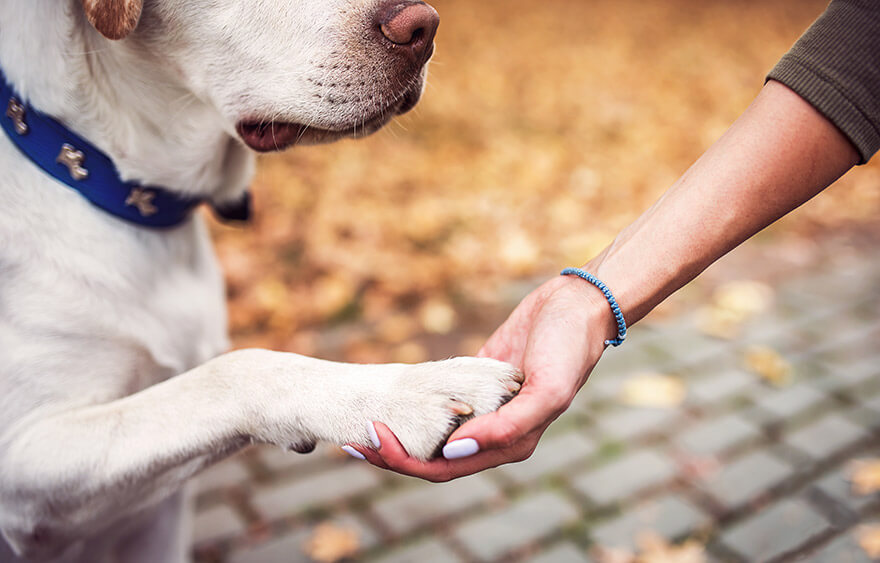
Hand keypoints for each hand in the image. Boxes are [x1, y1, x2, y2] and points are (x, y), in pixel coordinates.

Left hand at [351, 274, 614, 480]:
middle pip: (432, 457)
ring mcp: (484, 409)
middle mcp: (493, 434)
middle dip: (393, 453)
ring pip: (433, 434)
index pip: (445, 468)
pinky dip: (415, 404)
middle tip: (356, 434)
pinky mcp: (477, 383)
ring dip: (400, 432)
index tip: (373, 437)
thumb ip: (506, 427)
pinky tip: (391, 397)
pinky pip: (440, 401)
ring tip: (364, 420)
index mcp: (509, 445)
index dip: (405, 460)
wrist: (578, 305)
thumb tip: (455, 449)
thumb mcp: (547, 390)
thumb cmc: (569, 349)